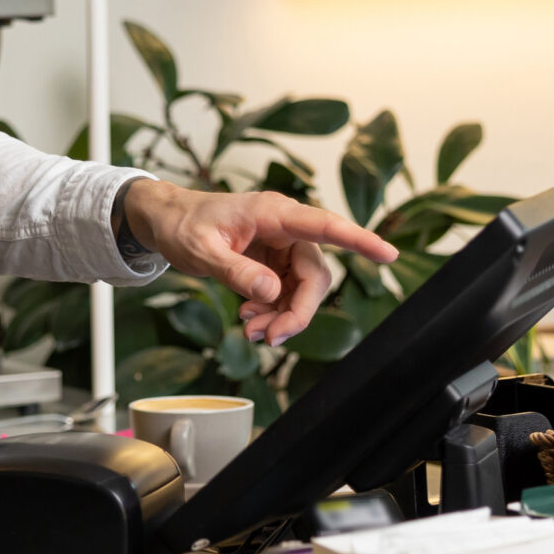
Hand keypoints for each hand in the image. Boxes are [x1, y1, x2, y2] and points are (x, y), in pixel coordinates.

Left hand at [121, 180, 397, 343]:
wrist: (166, 222)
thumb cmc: (182, 225)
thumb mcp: (201, 251)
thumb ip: (236, 271)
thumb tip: (271, 293)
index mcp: (273, 214)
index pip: (325, 226)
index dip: (358, 241)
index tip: (387, 253)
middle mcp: (285, 228)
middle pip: (315, 276)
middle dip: (297, 313)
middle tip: (268, 339)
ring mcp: (282, 247)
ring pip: (303, 290)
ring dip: (284, 318)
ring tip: (251, 332)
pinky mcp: (274, 263)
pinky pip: (287, 294)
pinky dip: (273, 314)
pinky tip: (250, 320)